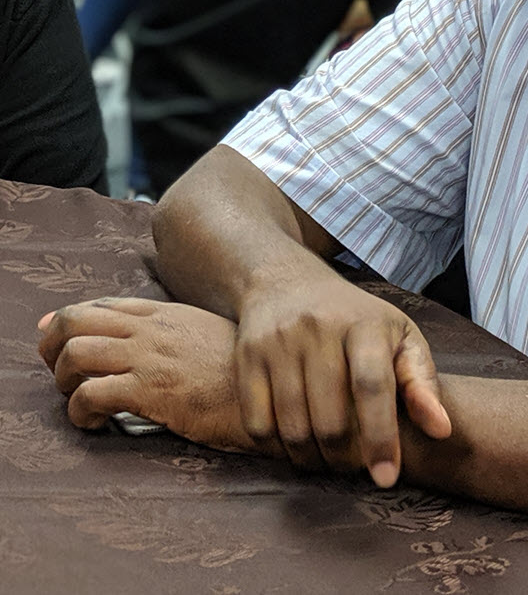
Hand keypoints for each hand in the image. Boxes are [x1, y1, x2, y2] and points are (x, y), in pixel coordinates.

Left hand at [37, 298, 273, 456]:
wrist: (274, 391)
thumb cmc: (247, 373)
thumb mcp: (214, 338)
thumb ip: (180, 334)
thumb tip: (152, 341)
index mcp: (168, 314)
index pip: (104, 305)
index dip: (70, 318)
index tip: (54, 336)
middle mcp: (153, 329)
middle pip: (77, 319)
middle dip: (52, 345)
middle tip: (58, 371)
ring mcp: (150, 357)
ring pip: (75, 352)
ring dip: (64, 379)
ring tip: (77, 398)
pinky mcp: (150, 391)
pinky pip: (90, 395)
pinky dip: (79, 412)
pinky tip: (94, 424)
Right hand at [235, 271, 450, 483]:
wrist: (288, 283)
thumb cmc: (357, 320)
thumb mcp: (399, 337)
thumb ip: (422, 382)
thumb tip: (442, 430)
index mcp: (365, 324)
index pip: (372, 387)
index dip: (380, 438)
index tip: (387, 478)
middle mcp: (318, 328)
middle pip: (330, 418)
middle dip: (344, 458)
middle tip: (353, 466)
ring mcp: (278, 341)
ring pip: (292, 428)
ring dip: (312, 459)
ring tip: (327, 458)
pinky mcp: (247, 356)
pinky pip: (257, 424)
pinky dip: (276, 448)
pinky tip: (295, 444)